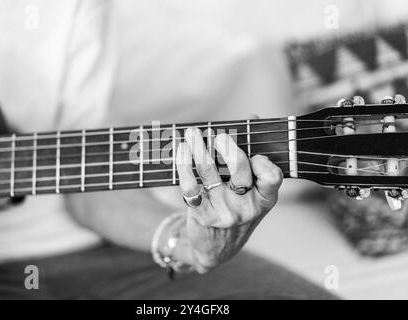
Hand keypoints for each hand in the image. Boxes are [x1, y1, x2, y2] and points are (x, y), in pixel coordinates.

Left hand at [175, 127, 282, 272]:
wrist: (216, 249)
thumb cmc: (235, 211)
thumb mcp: (251, 193)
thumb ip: (252, 157)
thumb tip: (253, 118)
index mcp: (265, 199)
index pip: (272, 176)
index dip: (262, 161)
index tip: (253, 151)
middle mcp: (247, 207)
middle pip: (239, 169)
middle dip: (227, 146)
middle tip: (218, 135)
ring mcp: (224, 212)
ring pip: (209, 171)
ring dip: (199, 146)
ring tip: (193, 132)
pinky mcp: (202, 215)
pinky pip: (190, 185)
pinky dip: (183, 163)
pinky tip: (182, 150)